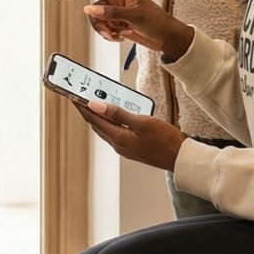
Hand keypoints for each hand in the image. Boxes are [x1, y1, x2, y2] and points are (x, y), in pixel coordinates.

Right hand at [59, 0, 194, 61]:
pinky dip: (109, 35)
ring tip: (118, 37)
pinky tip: (121, 38)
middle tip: (111, 33)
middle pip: (93, 9)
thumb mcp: (134, 17)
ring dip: (104, 31)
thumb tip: (88, 8)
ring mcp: (117, 12)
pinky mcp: (119, 24)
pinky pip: (104, 29)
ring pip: (97, 20)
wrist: (168, 38)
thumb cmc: (157, 22)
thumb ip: (110, 12)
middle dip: (98, 23)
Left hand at [70, 97, 185, 171]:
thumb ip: (118, 113)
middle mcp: (119, 145)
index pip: (93, 120)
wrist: (182, 159)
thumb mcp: (142, 122)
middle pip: (98, 125)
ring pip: (106, 129)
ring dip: (100, 116)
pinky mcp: (134, 148)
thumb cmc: (165, 140)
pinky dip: (112, 122)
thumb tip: (94, 105)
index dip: (82, 106)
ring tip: (96, 101)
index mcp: (118, 138)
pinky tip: (117, 114)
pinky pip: (116, 132)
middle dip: (88, 110)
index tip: (72, 94)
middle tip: (81, 95)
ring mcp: (126, 148)